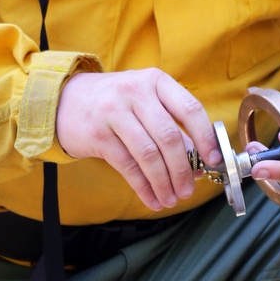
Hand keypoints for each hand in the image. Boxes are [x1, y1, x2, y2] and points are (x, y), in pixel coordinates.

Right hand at [56, 69, 220, 211]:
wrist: (66, 100)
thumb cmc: (116, 103)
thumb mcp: (145, 101)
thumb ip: (172, 125)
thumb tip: (199, 162)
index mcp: (155, 81)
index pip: (189, 109)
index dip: (205, 137)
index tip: (214, 160)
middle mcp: (135, 92)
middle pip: (169, 137)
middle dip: (183, 169)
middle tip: (189, 190)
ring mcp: (114, 112)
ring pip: (148, 154)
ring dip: (163, 182)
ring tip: (171, 199)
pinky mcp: (98, 134)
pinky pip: (127, 166)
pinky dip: (143, 187)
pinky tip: (152, 198)